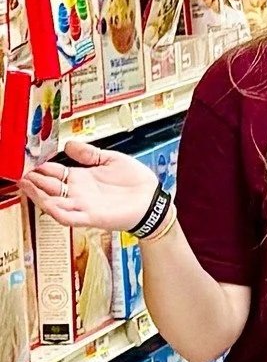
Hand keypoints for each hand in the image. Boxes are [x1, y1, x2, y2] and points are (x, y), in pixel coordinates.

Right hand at [21, 140, 158, 232]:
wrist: (152, 199)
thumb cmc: (134, 181)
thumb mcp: (111, 160)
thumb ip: (90, 153)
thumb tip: (69, 144)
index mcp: (81, 178)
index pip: (54, 173)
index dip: (40, 168)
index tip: (28, 161)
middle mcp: (79, 192)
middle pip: (48, 187)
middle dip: (33, 181)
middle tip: (21, 173)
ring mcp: (84, 205)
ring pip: (53, 203)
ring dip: (39, 195)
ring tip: (27, 185)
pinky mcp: (92, 217)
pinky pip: (69, 217)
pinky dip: (57, 211)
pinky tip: (48, 204)